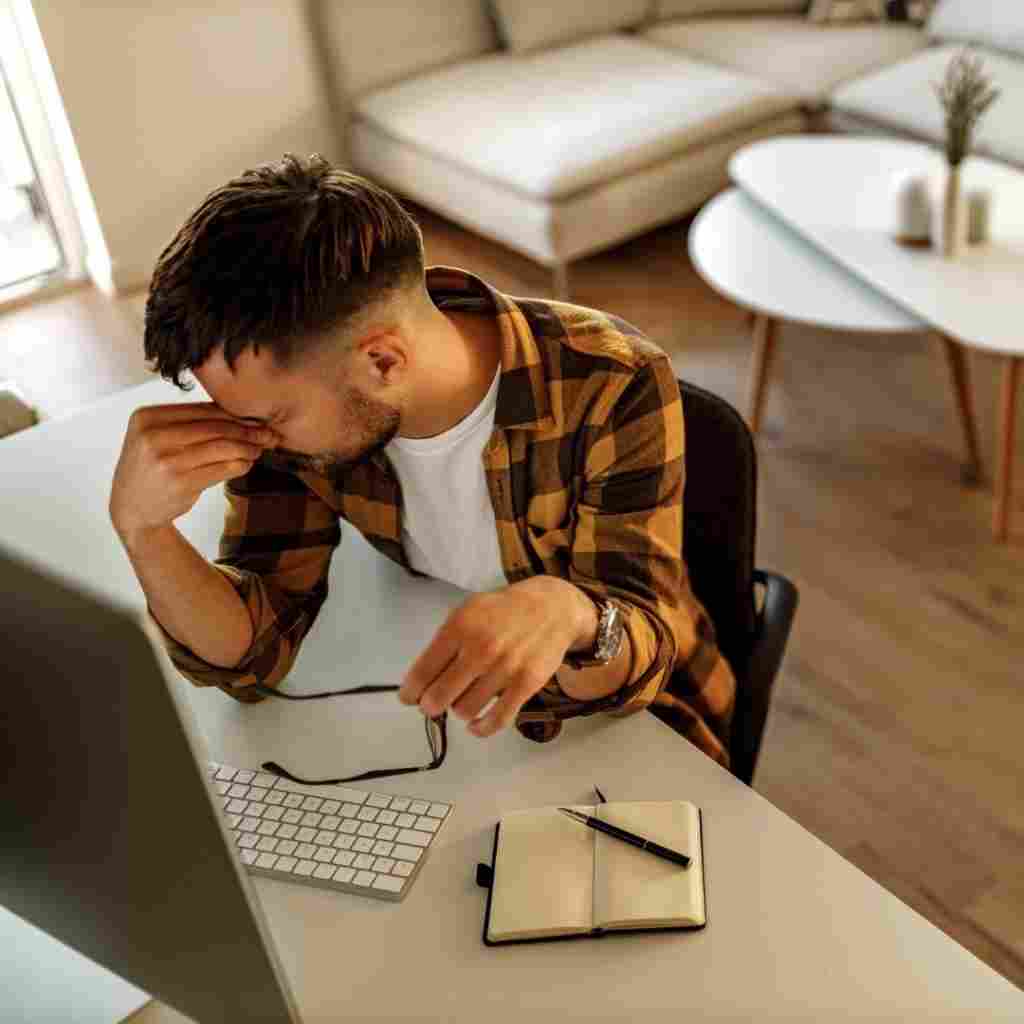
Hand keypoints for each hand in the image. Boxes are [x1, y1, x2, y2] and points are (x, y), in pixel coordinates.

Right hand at [109, 401, 278, 542]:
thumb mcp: (156, 438)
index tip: (257, 419)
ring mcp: (166, 460)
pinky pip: (220, 469)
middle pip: (214, 427)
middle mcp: (153, 435)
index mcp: (147, 417)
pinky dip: (239, 465)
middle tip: (268, 434)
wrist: (131, 509)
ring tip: (260, 449)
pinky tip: (247, 464)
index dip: (234, 414)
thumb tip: (239, 413)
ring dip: (247, 448)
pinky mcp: (180, 482)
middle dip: (247, 430)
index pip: (201, 410)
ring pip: (221, 447)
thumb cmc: (151, 469)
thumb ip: (187, 424)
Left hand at [398, 576, 593, 737]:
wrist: (551, 607)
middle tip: (433, 704)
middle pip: (438, 697)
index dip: (410, 692)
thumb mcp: (467, 612)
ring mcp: (505, 668)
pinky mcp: (527, 684)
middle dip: (430, 706)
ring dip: (458, 710)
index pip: (422, 672)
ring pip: (464, 711)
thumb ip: (444, 642)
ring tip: (462, 701)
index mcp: (459, 627)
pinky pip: (497, 720)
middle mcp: (480, 648)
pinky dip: (481, 729)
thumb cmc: (503, 612)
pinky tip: (475, 725)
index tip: (409, 698)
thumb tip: (420, 680)